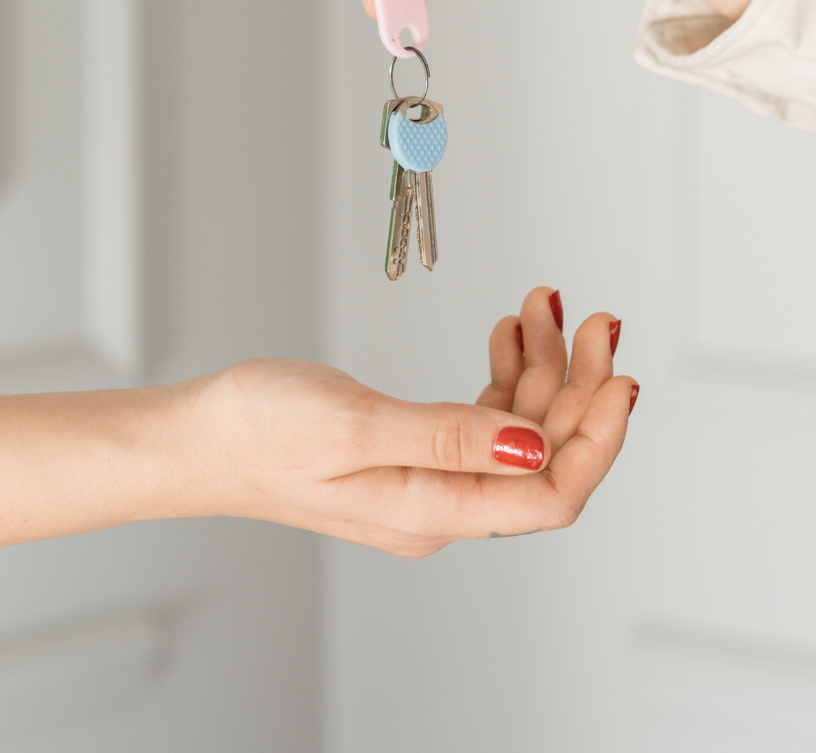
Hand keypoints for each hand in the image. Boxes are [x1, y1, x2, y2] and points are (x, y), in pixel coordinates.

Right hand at [187, 286, 635, 555]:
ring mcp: (430, 480)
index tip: (619, 378)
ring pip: (519, 428)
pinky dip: (506, 370)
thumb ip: (448, 436)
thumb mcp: (354, 423)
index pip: (550, 494)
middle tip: (594, 320)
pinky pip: (484, 416)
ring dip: (543, 366)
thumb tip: (531, 446)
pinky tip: (507, 332)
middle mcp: (441, 506)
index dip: (597, 439)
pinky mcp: (415, 453)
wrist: (196, 438)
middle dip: (580, 385)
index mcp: (432, 512)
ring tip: (542, 304)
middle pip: (544, 455)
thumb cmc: (256, 432)